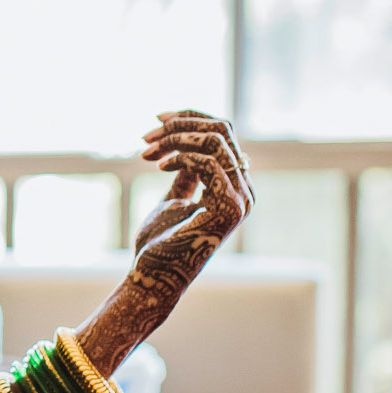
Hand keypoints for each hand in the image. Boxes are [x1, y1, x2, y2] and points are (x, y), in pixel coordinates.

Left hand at [81, 110, 253, 369]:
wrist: (155, 274)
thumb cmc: (160, 241)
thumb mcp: (174, 198)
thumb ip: (186, 175)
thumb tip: (186, 150)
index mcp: (234, 186)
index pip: (223, 132)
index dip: (190, 117)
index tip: (156, 119)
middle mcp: (245, 191)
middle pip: (222, 129)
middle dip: (180, 124)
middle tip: (146, 135)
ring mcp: (241, 200)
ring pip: (216, 140)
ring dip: (175, 138)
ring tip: (148, 150)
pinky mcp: (230, 208)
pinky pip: (209, 162)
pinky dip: (180, 156)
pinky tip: (158, 166)